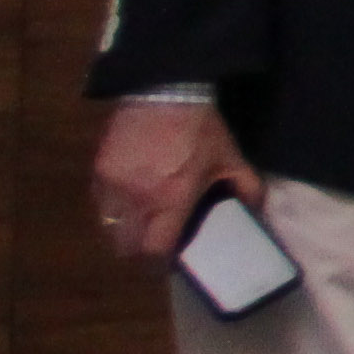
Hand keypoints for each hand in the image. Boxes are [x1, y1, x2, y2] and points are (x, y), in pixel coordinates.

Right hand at [95, 100, 260, 265]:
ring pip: (109, 226)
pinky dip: (113, 208)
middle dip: (139, 251)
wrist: (164, 91)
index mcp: (170, 200)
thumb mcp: (231, 157)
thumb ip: (246, 187)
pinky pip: (101, 202)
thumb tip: (255, 209)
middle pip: (125, 246)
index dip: (160, 261)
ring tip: (142, 221)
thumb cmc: (201, 128)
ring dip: (125, 230)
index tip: (169, 260)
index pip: (154, 249)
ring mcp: (112, 185)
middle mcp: (136, 199)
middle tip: (154, 243)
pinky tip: (130, 198)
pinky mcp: (98, 170)